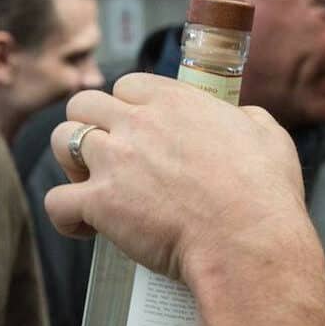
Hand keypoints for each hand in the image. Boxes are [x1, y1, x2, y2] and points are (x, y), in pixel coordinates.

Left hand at [43, 74, 308, 284]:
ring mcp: (114, 161)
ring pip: (60, 141)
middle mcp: (137, 122)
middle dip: (90, 127)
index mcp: (174, 100)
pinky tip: (85, 228)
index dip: (128, 108)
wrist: (248, 240)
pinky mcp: (100, 203)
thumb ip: (246, 118)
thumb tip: (240, 119)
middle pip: (84, 104)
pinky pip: (56, 201)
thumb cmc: (264, 194)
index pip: (127, 85)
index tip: (138, 132)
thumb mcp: (269, 136)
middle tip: (110, 159)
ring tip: (92, 186)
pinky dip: (65, 216)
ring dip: (70, 162)